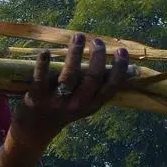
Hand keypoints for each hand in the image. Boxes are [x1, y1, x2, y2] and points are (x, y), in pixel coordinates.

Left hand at [0, 34, 128, 166]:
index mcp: (91, 105)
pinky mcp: (36, 98)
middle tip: (97, 41)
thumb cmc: (64, 110)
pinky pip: (40, 79)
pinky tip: (45, 51)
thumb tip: (132, 70)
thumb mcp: (86, 104)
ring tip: (78, 37)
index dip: (119, 69)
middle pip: (91, 79)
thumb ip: (101, 87)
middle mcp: (76, 105)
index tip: (121, 51)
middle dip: (97, 57)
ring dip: (74, 54)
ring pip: (68, 76)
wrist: (34, 130)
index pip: (110, 87)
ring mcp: (56, 102)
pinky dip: (42, 65)